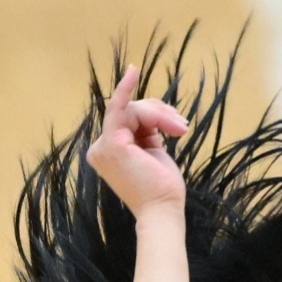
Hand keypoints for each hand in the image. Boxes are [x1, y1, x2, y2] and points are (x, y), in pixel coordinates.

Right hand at [85, 65, 188, 218]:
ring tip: (180, 129)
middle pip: (131, 111)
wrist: (163, 209)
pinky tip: (132, 72)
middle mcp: (99, 148)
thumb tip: (153, 112)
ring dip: (161, 115)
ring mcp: (103, 145)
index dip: (152, 114)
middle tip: (181, 127)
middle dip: (159, 113)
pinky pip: (120, 107)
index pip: (128, 119)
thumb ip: (146, 131)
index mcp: (108, 151)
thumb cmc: (162, 187)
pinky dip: (125, 88)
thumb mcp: (153, 151)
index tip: (171, 115)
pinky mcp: (113, 143)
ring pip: (133, 109)